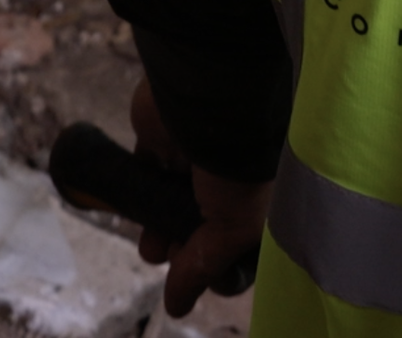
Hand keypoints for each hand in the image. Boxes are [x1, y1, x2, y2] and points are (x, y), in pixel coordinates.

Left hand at [130, 78, 272, 317]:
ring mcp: (196, 152)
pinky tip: (136, 208)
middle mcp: (233, 168)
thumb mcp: (236, 225)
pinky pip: (146, 171)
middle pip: (208, 216)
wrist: (208, 96)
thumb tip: (178, 305)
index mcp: (265, 185)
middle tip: (177, 261)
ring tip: (152, 247)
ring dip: (161, 223)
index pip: (247, 230)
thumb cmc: (242, 158)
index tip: (211, 275)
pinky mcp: (162, 138)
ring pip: (174, 197)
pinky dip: (139, 190)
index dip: (228, 256)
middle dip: (189, 243)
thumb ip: (206, 262)